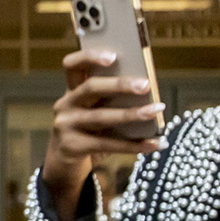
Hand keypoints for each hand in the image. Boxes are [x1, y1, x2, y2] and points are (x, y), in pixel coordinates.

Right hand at [43, 49, 164, 213]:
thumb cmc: (88, 133)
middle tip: (145, 85)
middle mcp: (65, 104)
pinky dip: (134, 145)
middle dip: (119, 84)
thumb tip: (148, 97)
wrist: (64, 165)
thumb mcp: (96, 113)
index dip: (90, 57)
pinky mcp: (72, 147)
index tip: (114, 55)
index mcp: (72, 90)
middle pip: (90, 87)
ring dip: (131, 114)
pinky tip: (154, 143)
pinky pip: (107, 144)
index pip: (72, 65)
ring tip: (155, 110)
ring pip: (101, 116)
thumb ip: (112, 102)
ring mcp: (65, 126)